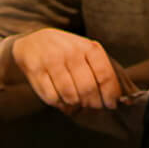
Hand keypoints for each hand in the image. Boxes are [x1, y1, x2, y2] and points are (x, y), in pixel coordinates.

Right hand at [8, 27, 129, 111]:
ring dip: (74, 103)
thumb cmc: (65, 51)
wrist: (31, 42)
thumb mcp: (85, 52)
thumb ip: (100, 70)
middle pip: (88, 88)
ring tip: (74, 100)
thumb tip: (116, 100)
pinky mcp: (35, 70)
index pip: (105, 75)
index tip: (110, 103)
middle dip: (92, 102)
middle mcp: (69, 51)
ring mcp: (51, 60)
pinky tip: (60, 97)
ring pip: (70, 95)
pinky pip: (52, 97)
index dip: (110, 94)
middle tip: (90, 105)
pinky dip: (58, 103)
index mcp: (87, 46)